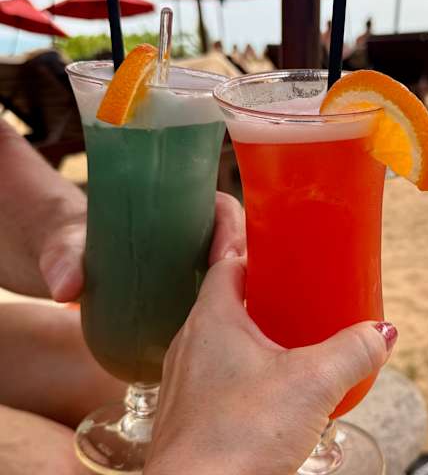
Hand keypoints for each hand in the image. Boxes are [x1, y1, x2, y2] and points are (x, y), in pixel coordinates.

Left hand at [40, 192, 244, 302]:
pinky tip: (230, 337)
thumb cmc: (72, 243)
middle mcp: (194, 233)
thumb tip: (67, 289)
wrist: (67, 264)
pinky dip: (233, 313)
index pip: (223, 209)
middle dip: (246, 266)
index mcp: (178, 207)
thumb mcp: (68, 245)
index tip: (224, 258)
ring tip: (237, 321)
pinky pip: (223, 300)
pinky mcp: (190, 294)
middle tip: (236, 297)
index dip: (232, 229)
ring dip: (245, 292)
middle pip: (238, 243)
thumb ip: (64, 260)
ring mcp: (195, 265)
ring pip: (237, 273)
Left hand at [145, 257, 395, 474]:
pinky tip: (272, 386)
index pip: (224, 261)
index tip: (261, 230)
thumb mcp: (313, 384)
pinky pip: (219, 374)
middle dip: (256, 288)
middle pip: (225, 298)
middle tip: (289, 283)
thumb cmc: (238, 438)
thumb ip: (353, 351)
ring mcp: (188, 382)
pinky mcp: (193, 416)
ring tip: (287, 333)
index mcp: (212, 319)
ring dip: (252, 330)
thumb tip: (382, 333)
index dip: (243, 242)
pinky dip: (245, 368)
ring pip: (221, 339)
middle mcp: (193, 344)